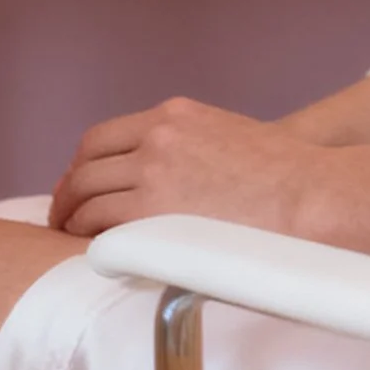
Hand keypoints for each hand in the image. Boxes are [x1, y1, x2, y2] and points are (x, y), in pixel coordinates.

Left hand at [49, 97, 318, 239]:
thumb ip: (189, 148)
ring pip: (86, 199)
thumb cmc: (281, 174)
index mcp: (174, 116)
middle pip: (84, 166)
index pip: (101, 138)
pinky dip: (89, 241)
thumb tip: (169, 178)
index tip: (77, 187)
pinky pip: (101, 230)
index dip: (81, 166)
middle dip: (67, 195)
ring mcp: (152, 176)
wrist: (306, 194)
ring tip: (72, 242)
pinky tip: (93, 254)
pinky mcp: (153, 216)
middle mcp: (156, 139)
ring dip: (72, 222)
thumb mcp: (226, 136)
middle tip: (63, 219)